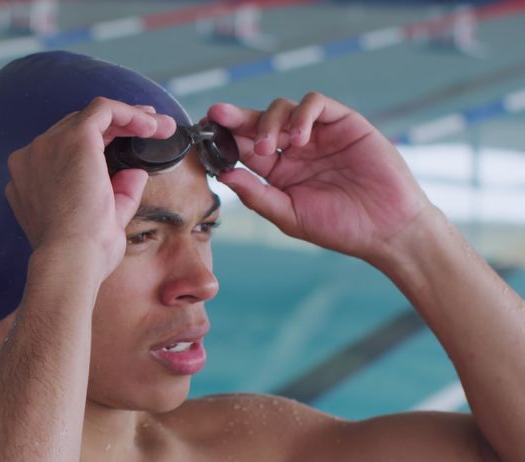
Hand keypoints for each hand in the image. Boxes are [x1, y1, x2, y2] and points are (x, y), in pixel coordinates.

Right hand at [5, 97, 175, 280]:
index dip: (99, 143)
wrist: (70, 260)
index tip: (127, 145)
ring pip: (91, 117)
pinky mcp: (72, 139)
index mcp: (29, 181)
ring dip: (128, 118)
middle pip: (76, 129)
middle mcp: (31, 159)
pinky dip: (129, 113)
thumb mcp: (101, 221)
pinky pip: (103, 110)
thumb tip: (135, 174)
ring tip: (159, 126)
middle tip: (149, 129)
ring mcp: (47, 146)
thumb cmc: (81, 255)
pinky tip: (152, 125)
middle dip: (117, 126)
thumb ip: (117, 194)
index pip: (64, 151)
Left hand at [208, 92, 434, 261]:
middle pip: (259, 121)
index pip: (244, 146)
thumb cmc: (339, 227)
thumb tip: (223, 173)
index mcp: (277, 171)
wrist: (387, 229)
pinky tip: (299, 139)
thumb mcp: (288, 215)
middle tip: (219, 117)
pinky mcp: (344, 122)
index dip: (224, 135)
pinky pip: (316, 103)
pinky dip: (302, 114)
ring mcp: (319, 134)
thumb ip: (256, 194)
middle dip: (236, 117)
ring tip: (269, 147)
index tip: (204, 127)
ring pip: (284, 108)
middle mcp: (294, 149)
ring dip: (269, 121)